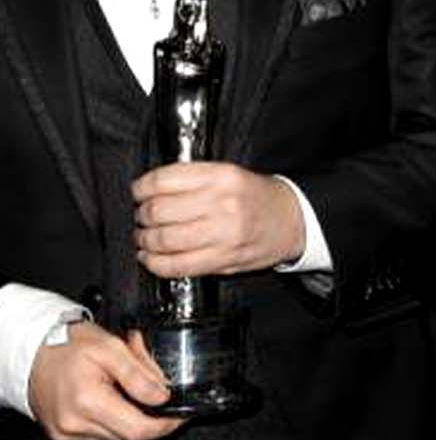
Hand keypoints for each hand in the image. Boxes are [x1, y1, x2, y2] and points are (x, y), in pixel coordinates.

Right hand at [25, 321, 182, 439]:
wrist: (32, 353)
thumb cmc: (68, 346)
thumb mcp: (110, 347)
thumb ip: (140, 373)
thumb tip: (162, 396)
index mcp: (87, 401)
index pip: (140, 429)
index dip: (167, 425)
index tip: (182, 414)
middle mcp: (75, 423)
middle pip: (131, 438)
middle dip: (154, 422)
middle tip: (163, 401)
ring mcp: (67, 433)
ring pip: (118, 439)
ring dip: (134, 421)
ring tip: (132, 394)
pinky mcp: (64, 437)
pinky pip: (101, 437)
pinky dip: (115, 423)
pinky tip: (115, 403)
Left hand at [132, 162, 305, 276]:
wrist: (293, 220)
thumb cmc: (256, 197)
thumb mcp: (230, 173)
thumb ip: (192, 178)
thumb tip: (149, 190)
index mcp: (222, 176)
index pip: (163, 180)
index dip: (141, 188)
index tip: (138, 193)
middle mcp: (223, 204)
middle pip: (158, 211)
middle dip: (142, 216)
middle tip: (143, 216)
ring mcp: (223, 234)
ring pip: (163, 240)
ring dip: (145, 240)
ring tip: (145, 238)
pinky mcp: (222, 260)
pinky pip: (176, 266)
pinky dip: (155, 264)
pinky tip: (151, 258)